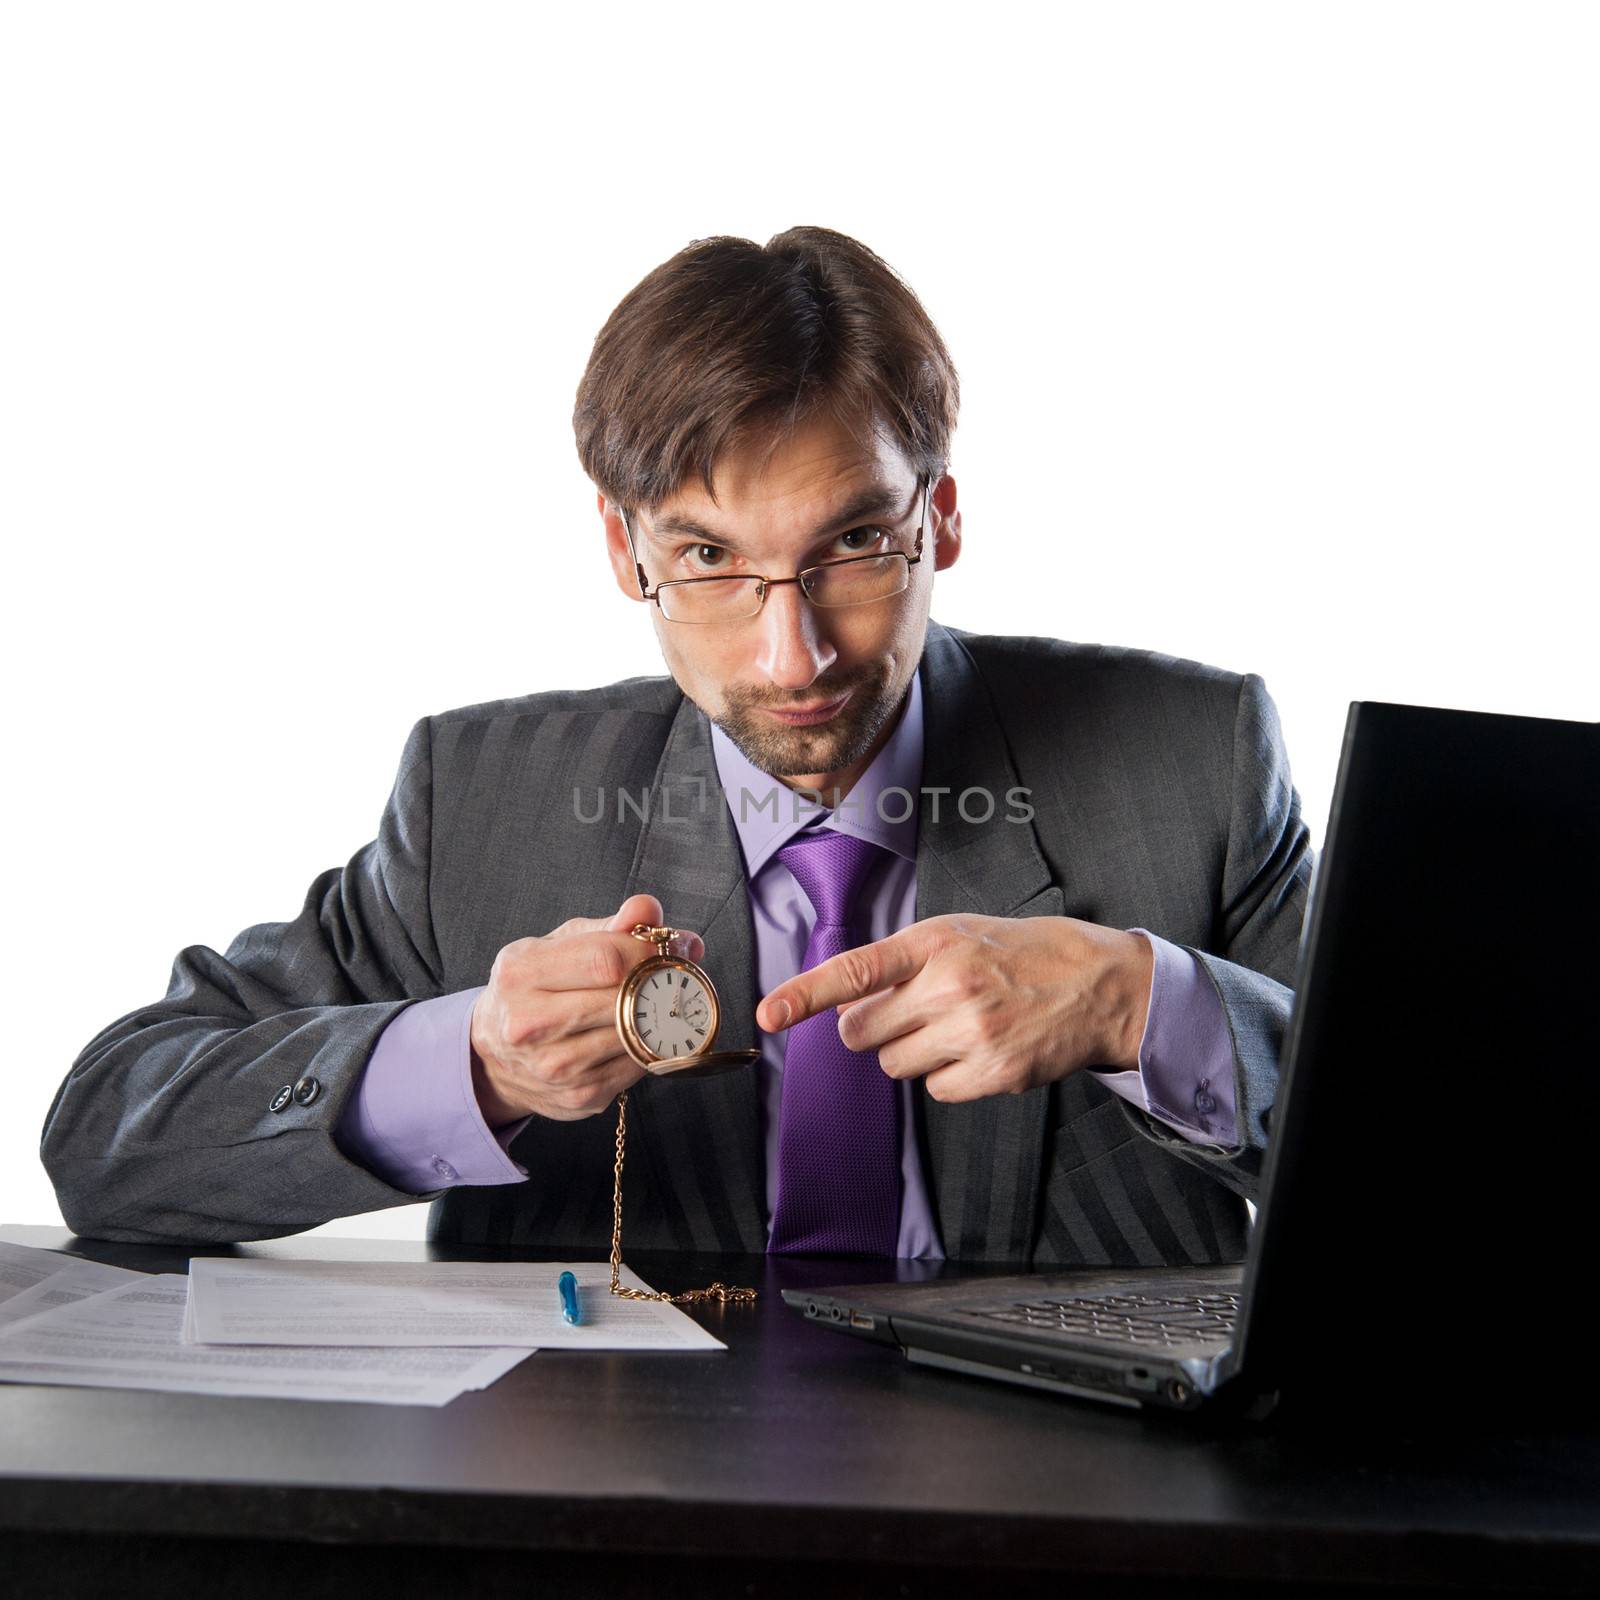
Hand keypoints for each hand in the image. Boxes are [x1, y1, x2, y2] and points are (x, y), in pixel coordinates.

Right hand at [470, 894, 702, 1125]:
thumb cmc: (534, 988)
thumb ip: (608, 926)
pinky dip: (647, 1047)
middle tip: (670, 973)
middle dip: (656, 983)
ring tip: (657, 1001)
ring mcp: (553, 1066)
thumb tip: (650, 910)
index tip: (662, 948)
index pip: (605, 960)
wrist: (494, 1056)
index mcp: (521, 973)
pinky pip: (637, 1066)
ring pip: (634, 1035)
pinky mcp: (579, 1095)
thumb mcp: (559, 946)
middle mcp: (529, 1023)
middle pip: (622, 999)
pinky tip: (638, 1033)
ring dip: (656, 1017)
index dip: (645, 951)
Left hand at [755, 915, 1153, 1104]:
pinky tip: (981, 1049)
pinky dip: (949, 1077)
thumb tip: (844, 1006)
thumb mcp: (958, 934)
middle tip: (913, 1013)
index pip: (856, 970)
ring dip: (912, 1052)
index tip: (769, 1014)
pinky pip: (936, 1091)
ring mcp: (972, 1033)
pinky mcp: (993, 1073)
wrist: (1098, 983)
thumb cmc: (1020, 955)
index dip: (806, 995)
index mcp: (934, 943)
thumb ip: (900, 965)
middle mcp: (950, 986)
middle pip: (862, 1033)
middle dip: (872, 1029)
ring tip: (958, 1026)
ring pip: (894, 1065)